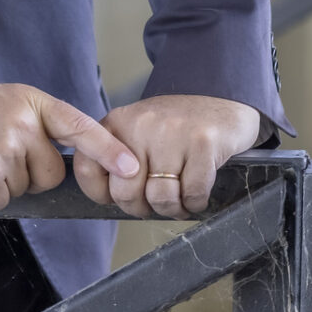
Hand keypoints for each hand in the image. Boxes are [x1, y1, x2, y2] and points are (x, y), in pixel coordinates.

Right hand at [0, 72, 139, 212]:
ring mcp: (4, 151)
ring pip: (25, 189)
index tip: (131, 168)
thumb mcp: (1, 103)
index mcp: (30, 102)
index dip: (108, 150)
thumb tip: (62, 160)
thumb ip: (33, 125)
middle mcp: (22, 124)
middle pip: (51, 173)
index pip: (78, 127)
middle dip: (28, 173)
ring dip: (2, 184)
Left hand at [76, 94, 261, 218]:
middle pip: (126, 193)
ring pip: (161, 198)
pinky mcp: (203, 143)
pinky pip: (192, 194)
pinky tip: (197, 191)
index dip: (103, 194)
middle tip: (156, 200)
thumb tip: (108, 199)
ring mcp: (173, 132)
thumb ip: (115, 160)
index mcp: (118, 122)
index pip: (87, 168)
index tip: (120, 194)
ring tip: (179, 197)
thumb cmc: (178, 129)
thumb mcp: (138, 134)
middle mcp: (141, 124)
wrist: (223, 102)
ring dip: (173, 208)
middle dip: (143, 208)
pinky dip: (196, 202)